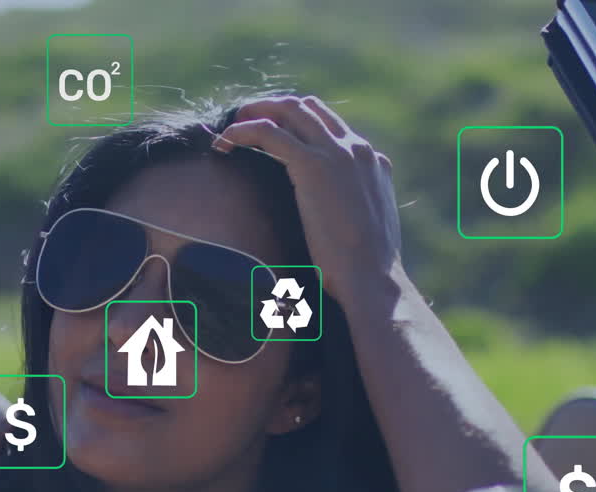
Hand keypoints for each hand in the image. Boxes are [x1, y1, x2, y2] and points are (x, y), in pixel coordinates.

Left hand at [211, 95, 402, 303]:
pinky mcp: (313, 165)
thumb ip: (351, 211)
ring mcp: (336, 153)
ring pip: (289, 109)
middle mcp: (356, 148)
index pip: (330, 126)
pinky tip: (223, 142)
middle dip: (274, 109)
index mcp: (373, 161)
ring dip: (256, 111)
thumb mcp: (364, 231)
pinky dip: (242, 130)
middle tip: (245, 123)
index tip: (272, 139)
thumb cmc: (365, 271)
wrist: (372, 278)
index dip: (297, 126)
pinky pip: (268, 131)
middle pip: (309, 108)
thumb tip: (331, 222)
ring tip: (231, 130)